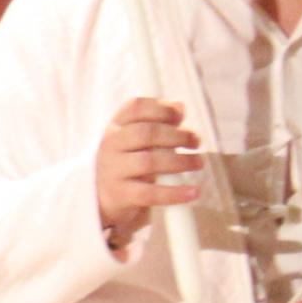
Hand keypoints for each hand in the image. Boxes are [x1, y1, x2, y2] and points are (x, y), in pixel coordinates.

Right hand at [95, 98, 200, 246]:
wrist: (102, 196)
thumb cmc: (128, 161)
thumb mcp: (137, 138)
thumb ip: (158, 122)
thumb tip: (180, 106)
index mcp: (116, 127)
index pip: (136, 108)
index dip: (162, 108)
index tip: (181, 116)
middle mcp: (110, 145)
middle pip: (146, 133)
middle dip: (177, 135)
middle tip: (196, 142)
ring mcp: (113, 170)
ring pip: (149, 162)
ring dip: (181, 161)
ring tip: (198, 163)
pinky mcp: (119, 195)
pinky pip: (150, 194)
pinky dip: (175, 193)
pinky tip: (194, 192)